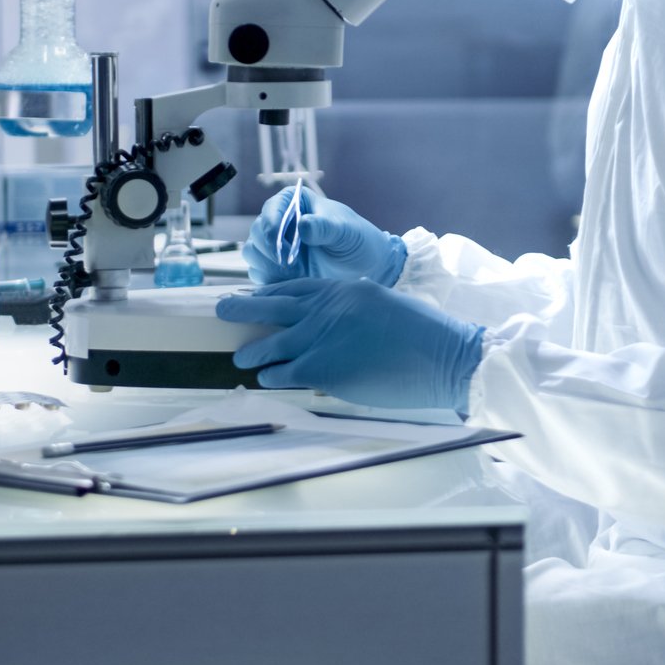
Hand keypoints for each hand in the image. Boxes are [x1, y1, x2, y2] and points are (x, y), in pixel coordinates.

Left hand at [220, 278, 484, 410]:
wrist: (442, 356)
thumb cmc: (425, 336)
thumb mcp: (385, 306)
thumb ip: (354, 311)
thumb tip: (335, 326)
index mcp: (345, 288)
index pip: (296, 286)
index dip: (270, 292)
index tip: (252, 295)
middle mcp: (327, 308)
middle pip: (271, 305)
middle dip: (243, 308)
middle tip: (222, 310)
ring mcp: (320, 337)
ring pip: (270, 343)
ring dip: (252, 351)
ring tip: (240, 357)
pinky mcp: (321, 368)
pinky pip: (283, 372)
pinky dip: (271, 376)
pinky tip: (267, 379)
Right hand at [241, 188, 406, 286]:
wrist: (365, 267)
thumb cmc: (357, 241)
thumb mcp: (346, 232)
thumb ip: (325, 227)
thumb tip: (304, 224)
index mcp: (294, 202)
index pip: (271, 209)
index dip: (272, 227)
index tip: (283, 248)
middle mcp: (280, 221)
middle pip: (257, 233)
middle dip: (271, 251)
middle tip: (294, 265)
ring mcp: (274, 245)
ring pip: (253, 253)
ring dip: (269, 266)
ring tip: (296, 274)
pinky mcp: (274, 267)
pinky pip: (258, 273)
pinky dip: (270, 279)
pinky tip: (292, 282)